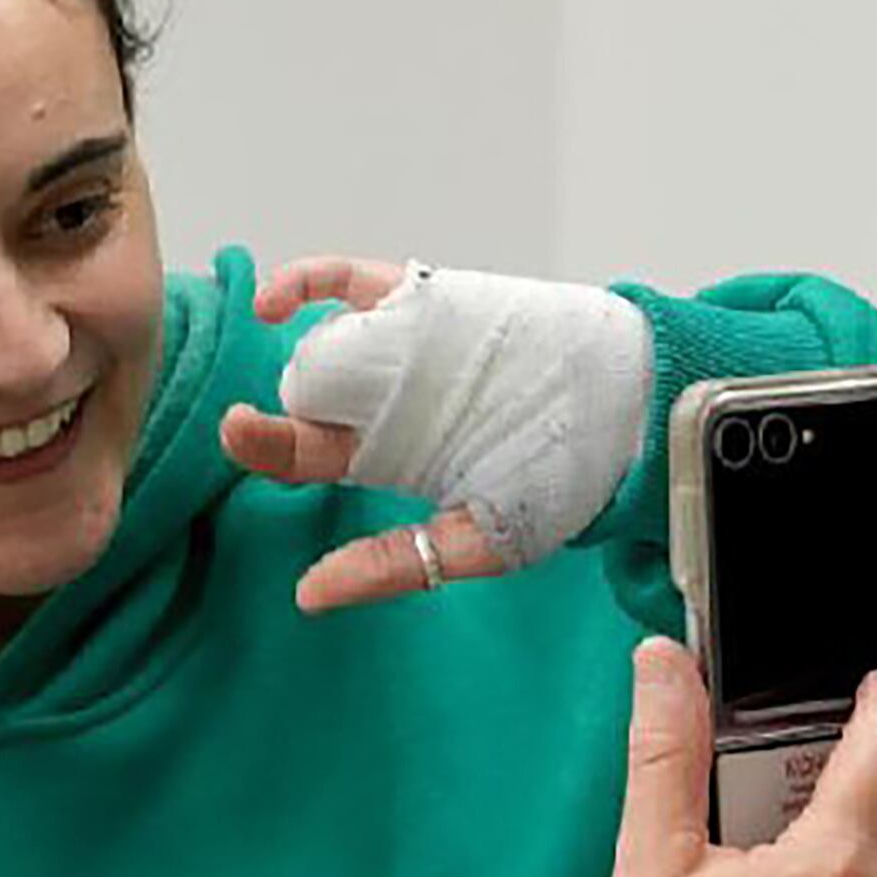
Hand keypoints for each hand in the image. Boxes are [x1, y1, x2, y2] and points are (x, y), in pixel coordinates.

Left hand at [217, 256, 652, 612]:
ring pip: (324, 341)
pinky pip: (353, 283)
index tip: (243, 441)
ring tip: (281, 363)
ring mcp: (403, 346)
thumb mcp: (481, 542)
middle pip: (305, 399)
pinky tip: (273, 300)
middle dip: (267, 415)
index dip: (269, 449)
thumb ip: (397, 566)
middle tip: (242, 426)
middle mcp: (385, 400)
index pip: (308, 455)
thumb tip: (310, 595)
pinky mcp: (427, 299)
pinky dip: (307, 282)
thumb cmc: (567, 480)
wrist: (634, 409)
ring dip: (291, 350)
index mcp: (390, 456)